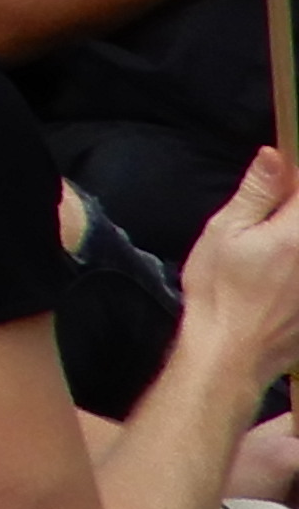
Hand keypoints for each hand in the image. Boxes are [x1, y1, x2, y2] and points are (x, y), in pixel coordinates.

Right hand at [184, 150, 298, 396]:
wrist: (231, 351)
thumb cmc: (219, 289)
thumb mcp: (225, 232)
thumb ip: (257, 193)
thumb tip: (275, 156)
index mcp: (297, 235)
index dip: (292, 179)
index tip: (280, 178)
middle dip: (287, 217)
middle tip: (265, 227)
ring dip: (287, 244)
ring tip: (264, 262)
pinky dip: (290, 272)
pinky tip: (274, 281)